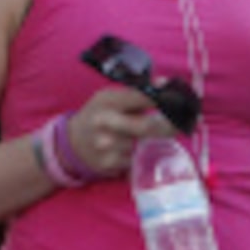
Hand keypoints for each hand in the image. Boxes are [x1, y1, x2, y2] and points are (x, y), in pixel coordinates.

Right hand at [57, 86, 174, 179]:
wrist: (72, 143)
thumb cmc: (98, 115)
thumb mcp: (110, 98)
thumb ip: (136, 94)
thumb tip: (165, 84)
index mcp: (107, 101)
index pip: (140, 97)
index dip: (162, 99)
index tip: (177, 100)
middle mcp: (106, 122)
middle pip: (148, 127)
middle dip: (168, 127)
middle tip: (177, 126)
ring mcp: (107, 145)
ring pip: (142, 145)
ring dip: (144, 143)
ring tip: (132, 138)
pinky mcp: (109, 164)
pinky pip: (134, 161)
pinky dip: (135, 157)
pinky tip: (123, 151)